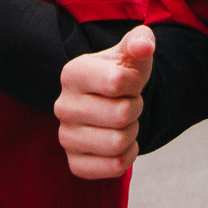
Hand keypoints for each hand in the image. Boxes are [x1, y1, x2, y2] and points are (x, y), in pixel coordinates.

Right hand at [56, 25, 153, 178]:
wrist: (111, 103)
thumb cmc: (122, 73)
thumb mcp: (131, 52)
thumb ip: (140, 40)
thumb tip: (144, 46)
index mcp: (72, 73)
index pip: (117, 82)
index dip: (135, 83)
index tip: (129, 81)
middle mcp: (62, 106)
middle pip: (121, 114)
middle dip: (135, 108)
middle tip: (126, 103)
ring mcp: (66, 137)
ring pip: (118, 143)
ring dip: (132, 132)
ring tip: (122, 121)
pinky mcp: (75, 163)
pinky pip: (115, 167)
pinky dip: (128, 156)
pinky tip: (120, 143)